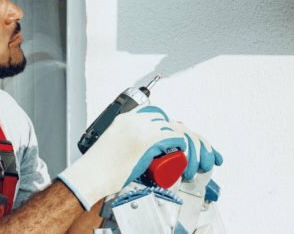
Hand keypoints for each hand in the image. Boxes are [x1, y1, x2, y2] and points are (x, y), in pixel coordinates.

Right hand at [57, 104, 221, 208]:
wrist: (88, 176)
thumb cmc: (100, 168)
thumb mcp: (119, 145)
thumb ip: (134, 141)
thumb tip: (152, 150)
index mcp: (130, 117)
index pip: (165, 119)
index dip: (182, 132)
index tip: (191, 144)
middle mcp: (138, 118)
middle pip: (176, 123)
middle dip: (195, 139)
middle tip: (205, 155)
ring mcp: (143, 127)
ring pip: (179, 130)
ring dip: (194, 148)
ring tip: (197, 164)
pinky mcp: (148, 139)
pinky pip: (176, 138)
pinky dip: (186, 148)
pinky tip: (186, 161)